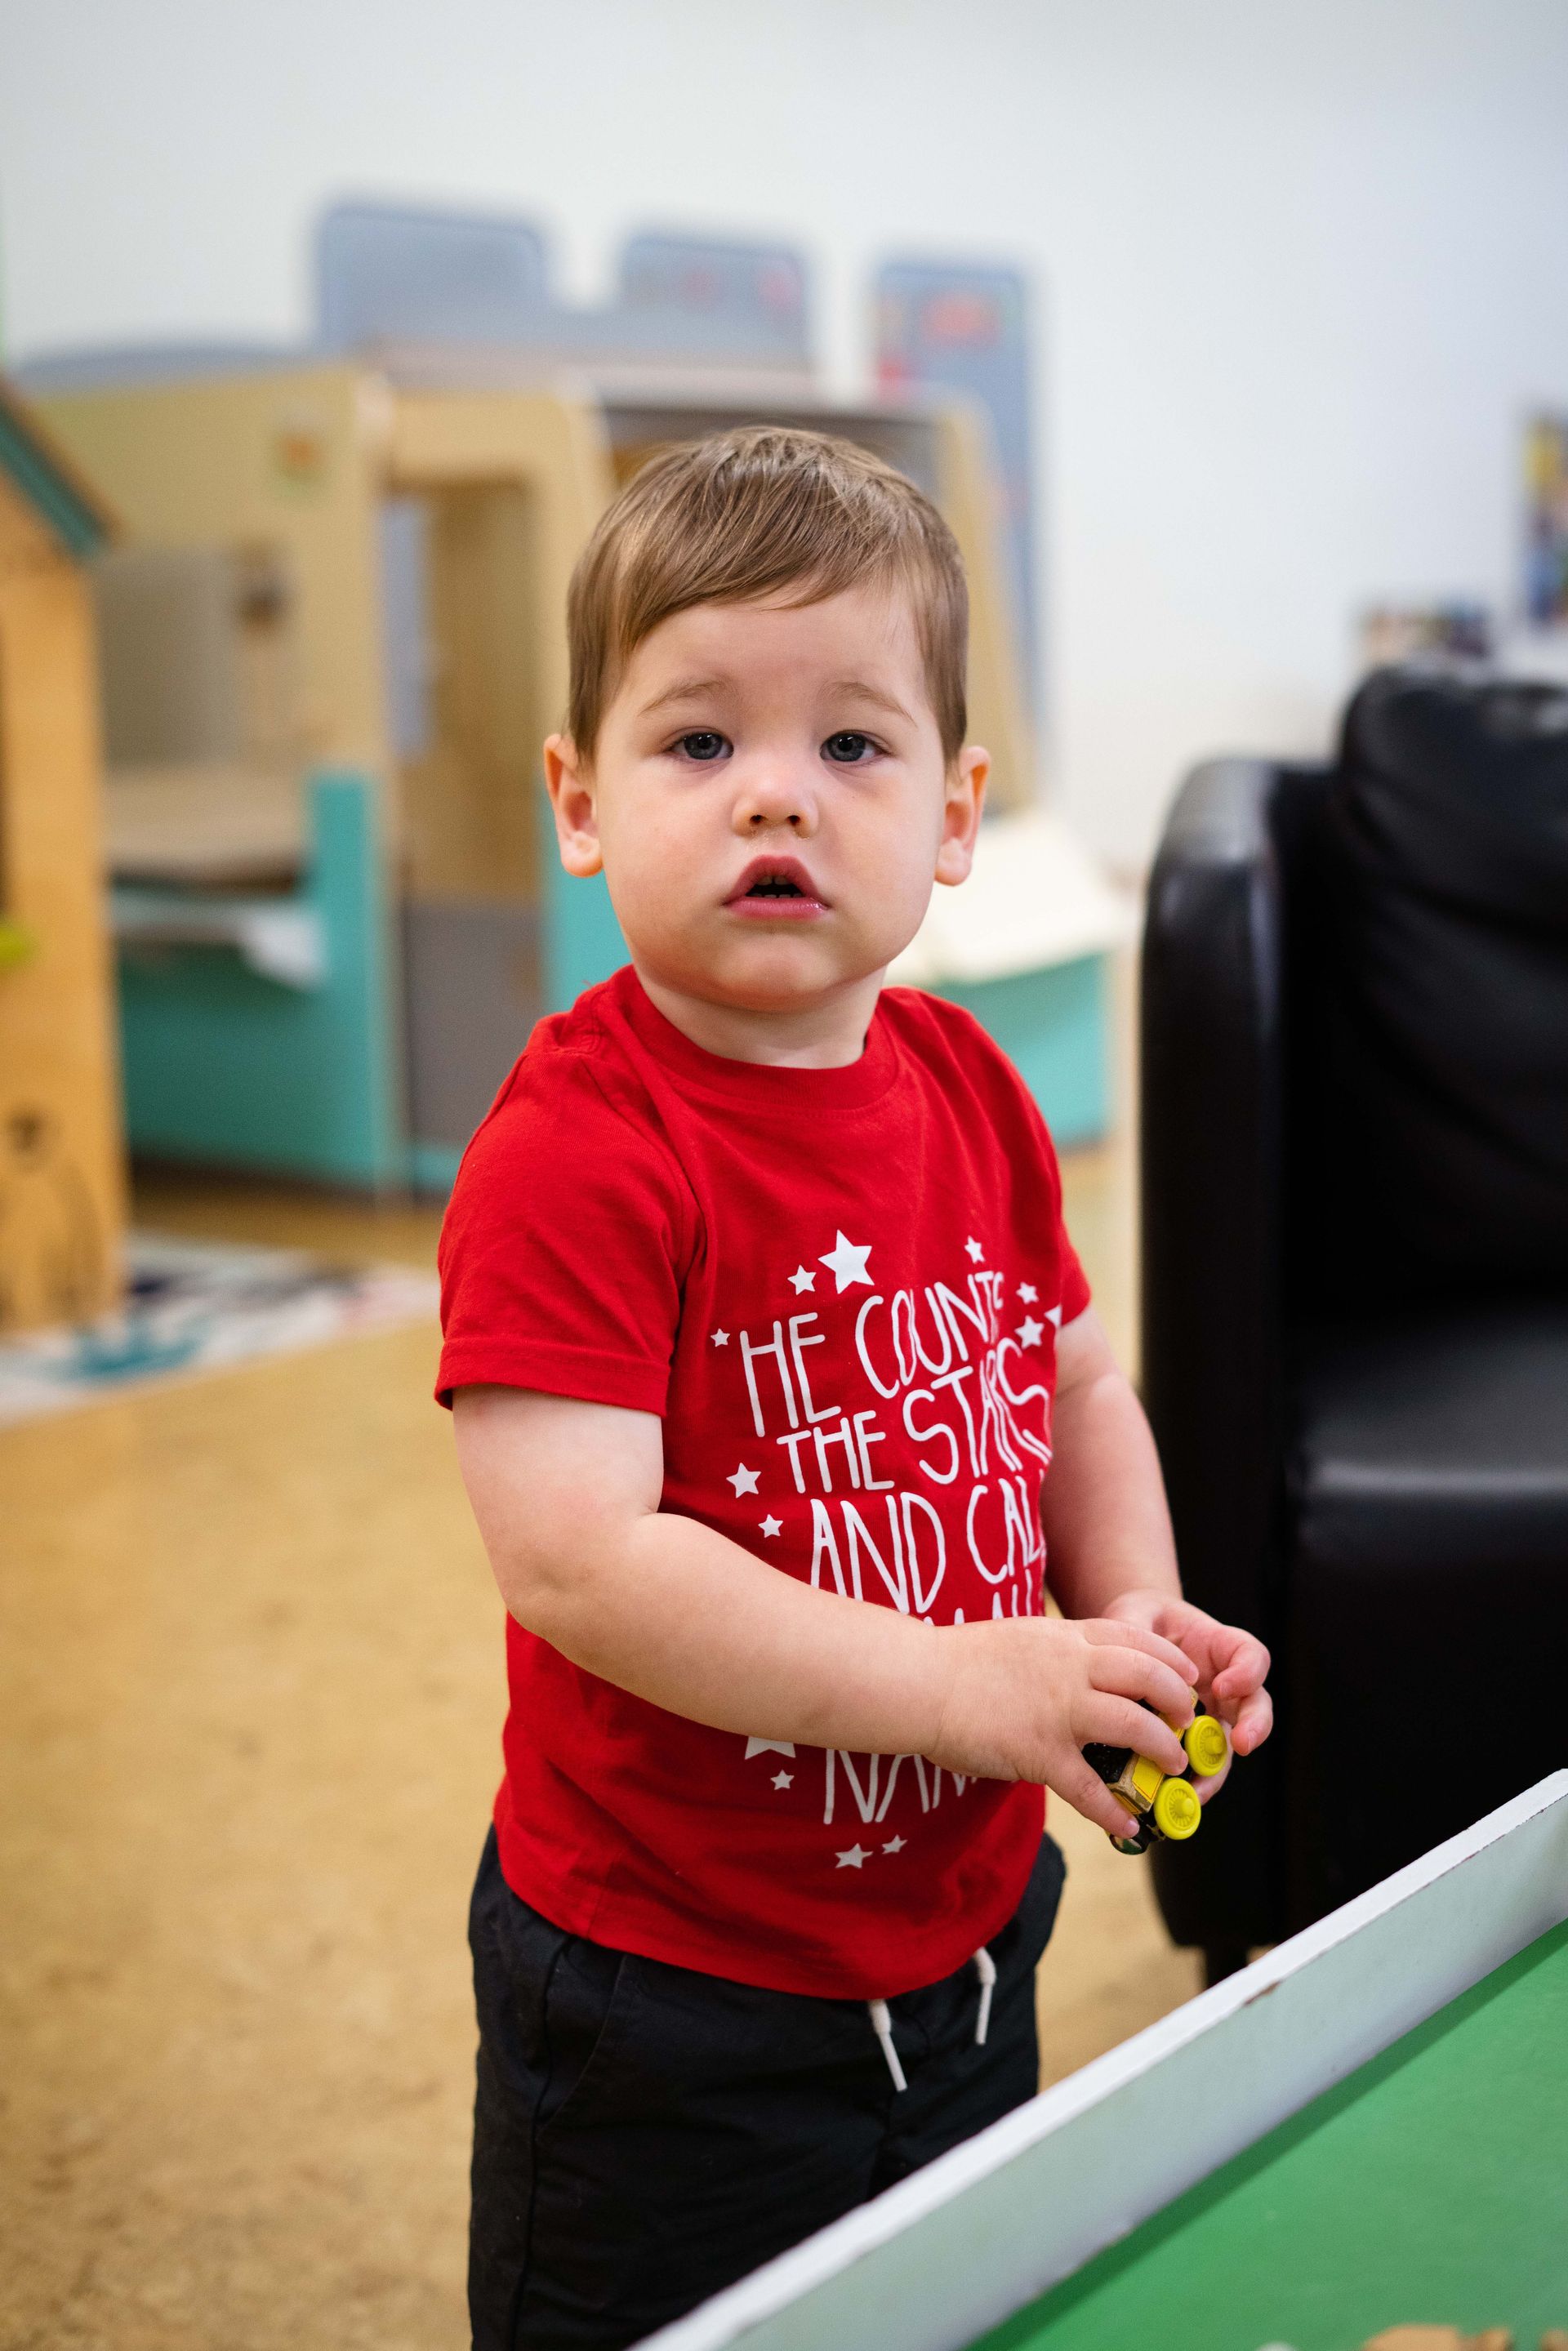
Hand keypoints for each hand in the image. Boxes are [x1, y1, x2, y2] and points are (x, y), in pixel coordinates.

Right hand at [929, 1615, 1200, 1841]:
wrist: (920, 1680)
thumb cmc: (959, 1660)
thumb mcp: (1020, 1637)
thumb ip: (1056, 1651)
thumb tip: (1079, 1665)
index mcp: (1066, 1638)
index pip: (1136, 1637)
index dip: (1170, 1659)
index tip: (1188, 1676)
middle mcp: (1071, 1668)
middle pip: (1148, 1675)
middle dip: (1177, 1701)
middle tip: (1186, 1721)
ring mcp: (1059, 1710)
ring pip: (1134, 1725)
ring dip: (1162, 1748)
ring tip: (1172, 1765)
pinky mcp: (1040, 1752)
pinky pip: (1090, 1788)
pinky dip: (1113, 1811)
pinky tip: (1128, 1825)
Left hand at [1102, 1588, 1272, 1799]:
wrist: (1132, 1637)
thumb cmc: (1142, 1620)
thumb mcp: (1137, 1615)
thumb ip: (1134, 1629)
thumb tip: (1129, 1654)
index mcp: (1219, 1646)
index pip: (1251, 1656)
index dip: (1246, 1673)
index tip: (1223, 1685)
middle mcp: (1225, 1683)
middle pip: (1256, 1705)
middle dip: (1255, 1726)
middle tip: (1242, 1742)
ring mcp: (1213, 1712)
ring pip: (1231, 1743)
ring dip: (1220, 1767)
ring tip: (1200, 1788)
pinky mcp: (1193, 1737)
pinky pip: (1202, 1761)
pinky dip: (1193, 1779)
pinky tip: (1177, 1795)